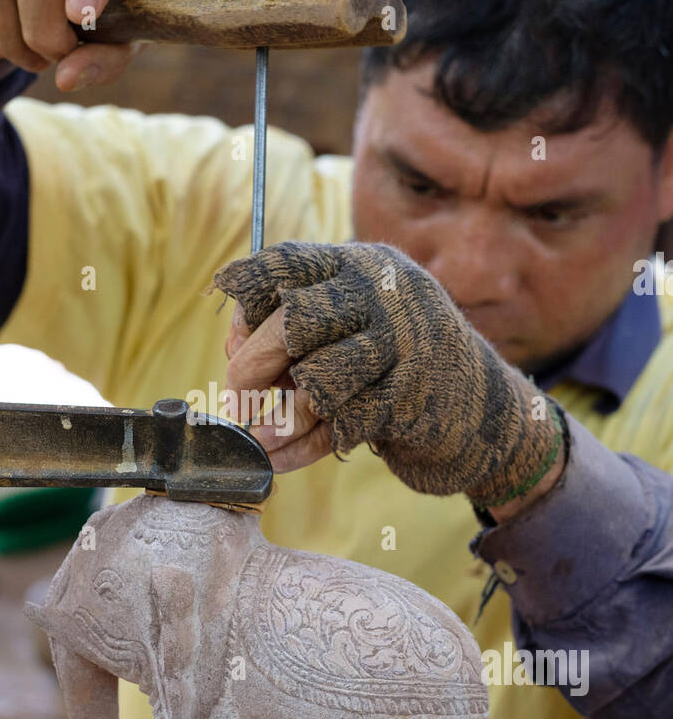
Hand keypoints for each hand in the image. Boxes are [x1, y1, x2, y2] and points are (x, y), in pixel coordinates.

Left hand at [216, 241, 566, 508]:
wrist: (488, 413)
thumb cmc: (400, 367)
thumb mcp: (354, 328)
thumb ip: (297, 330)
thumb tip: (234, 347)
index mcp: (362, 266)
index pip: (288, 261)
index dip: (248, 292)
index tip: (229, 328)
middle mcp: (385, 295)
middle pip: (297, 320)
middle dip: (254, 364)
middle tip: (236, 398)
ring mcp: (405, 345)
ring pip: (320, 380)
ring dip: (281, 417)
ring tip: (259, 437)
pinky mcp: (413, 398)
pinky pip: (342, 426)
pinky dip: (304, 448)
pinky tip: (282, 458)